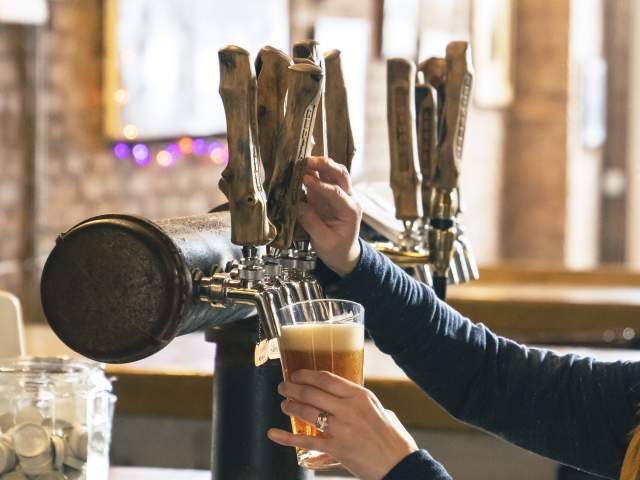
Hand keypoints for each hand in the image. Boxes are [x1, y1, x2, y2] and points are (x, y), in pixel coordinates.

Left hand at [267, 369, 417, 479]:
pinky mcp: (336, 448)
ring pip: (307, 412)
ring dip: (290, 406)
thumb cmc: (393, 438)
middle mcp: (349, 408)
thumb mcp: (380, 410)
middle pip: (312, 392)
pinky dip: (287, 437)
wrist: (401, 464)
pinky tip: (274, 434)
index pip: (326, 378)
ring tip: (284, 404)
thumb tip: (346, 399)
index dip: (306, 374)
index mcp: (360, 396)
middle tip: (283, 386)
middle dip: (293, 387)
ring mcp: (342, 428)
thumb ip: (360, 403)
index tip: (296, 374)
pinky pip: (306, 441)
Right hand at [297, 156, 361, 276]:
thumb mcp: (324, 242)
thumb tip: (298, 206)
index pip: (337, 193)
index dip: (321, 185)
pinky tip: (301, 169)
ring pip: (335, 172)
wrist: (343, 254)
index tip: (305, 180)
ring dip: (320, 164)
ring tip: (303, 161)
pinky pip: (324, 178)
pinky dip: (313, 171)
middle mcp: (349, 199)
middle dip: (325, 165)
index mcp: (351, 211)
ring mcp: (340, 195)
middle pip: (341, 175)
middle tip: (307, 161)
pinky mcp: (329, 195)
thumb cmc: (336, 250)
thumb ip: (312, 223)